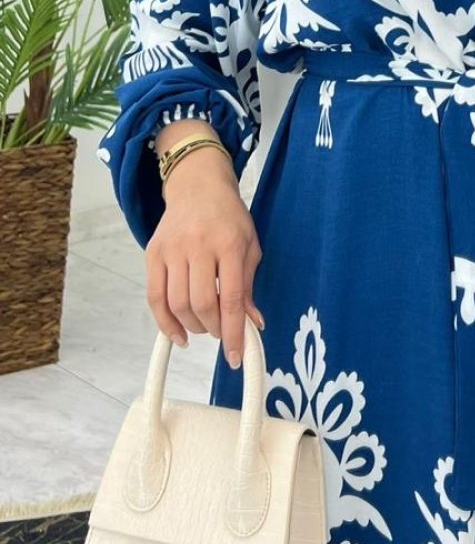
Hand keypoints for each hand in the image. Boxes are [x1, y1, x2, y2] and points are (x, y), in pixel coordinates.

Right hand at [147, 153, 263, 367]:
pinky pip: (154, 297)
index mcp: (228, 243)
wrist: (197, 186)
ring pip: (177, 304)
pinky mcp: (152, 254)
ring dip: (192, 327)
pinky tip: (179, 334)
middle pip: (201, 304)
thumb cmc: (229, 217)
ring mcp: (172, 250)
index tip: (235, 357)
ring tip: (204, 327)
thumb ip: (248, 286)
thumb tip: (252, 325)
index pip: (231, 298)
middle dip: (213, 329)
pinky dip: (165, 322)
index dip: (233, 333)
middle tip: (221, 332)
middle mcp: (198, 246)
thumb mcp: (249, 245)